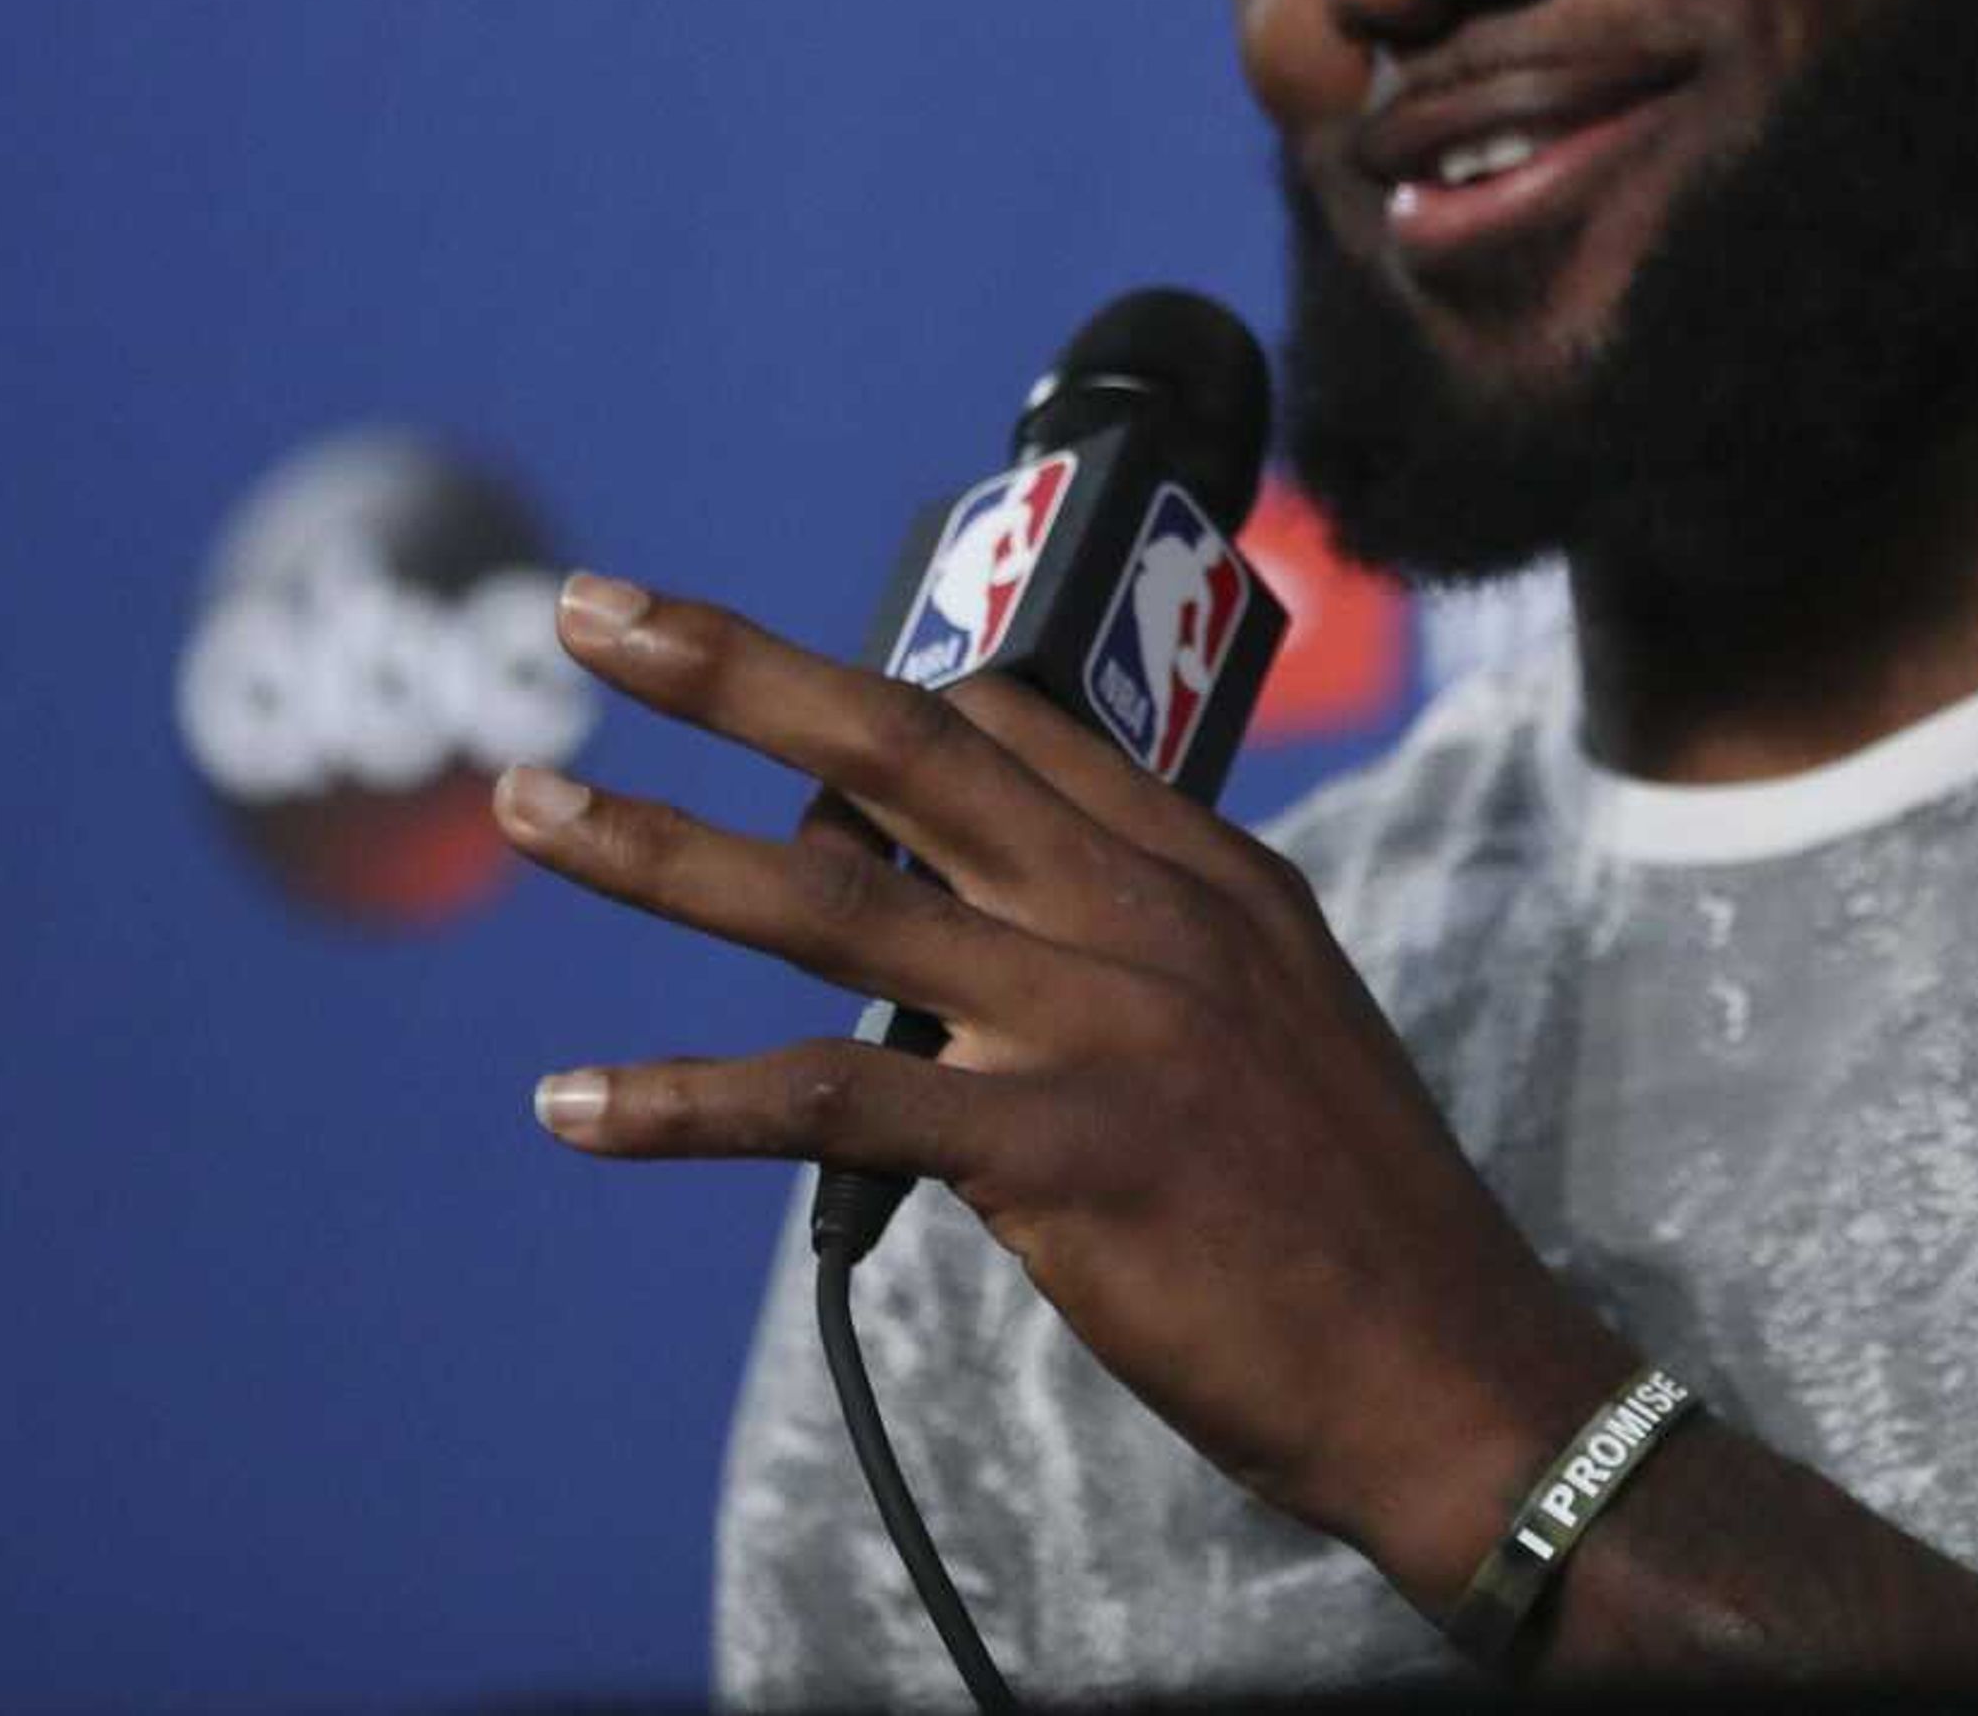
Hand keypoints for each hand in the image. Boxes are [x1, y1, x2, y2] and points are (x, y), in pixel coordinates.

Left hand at [496, 571, 1636, 1609]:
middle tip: (593, 610)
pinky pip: (838, 1102)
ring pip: (838, 903)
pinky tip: (580, 1105)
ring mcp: (1101, 1024)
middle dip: (738, 668)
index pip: (1008, 726)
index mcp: (1203, 870)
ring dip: (660, 849)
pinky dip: (690, 1101)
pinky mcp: (1062, 1154)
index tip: (764, 716)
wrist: (1449, 1368)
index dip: (869, 707)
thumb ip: (1141, 947)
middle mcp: (1145, 914)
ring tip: (528, 806)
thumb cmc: (1352, 1215)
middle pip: (908, 750)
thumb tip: (992, 928)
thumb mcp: (1274, 1018)